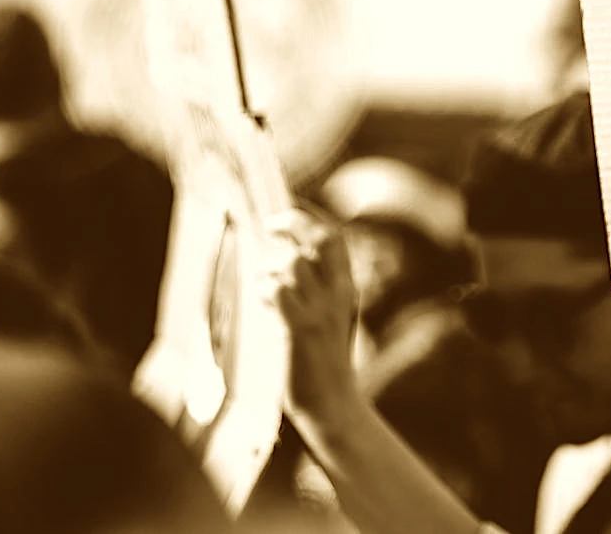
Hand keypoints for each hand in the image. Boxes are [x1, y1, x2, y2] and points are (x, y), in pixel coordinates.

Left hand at [263, 208, 361, 433]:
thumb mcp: (331, 318)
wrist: (332, 403)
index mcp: (346, 287)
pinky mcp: (300, 328)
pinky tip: (263, 304)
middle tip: (270, 224)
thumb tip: (285, 264)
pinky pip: (278, 291)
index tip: (288, 207)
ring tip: (264, 285)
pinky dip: (264, 290)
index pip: (334, 237)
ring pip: (293, 263)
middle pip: (321, 238)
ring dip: (270, 266)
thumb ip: (316, 291)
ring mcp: (321, 309)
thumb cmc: (325, 362)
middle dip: (293, 222)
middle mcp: (338, 292)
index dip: (310, 215)